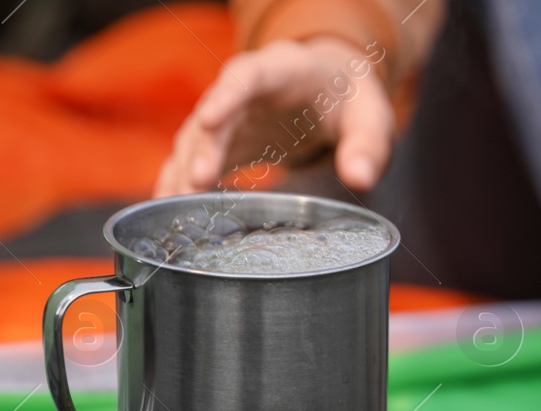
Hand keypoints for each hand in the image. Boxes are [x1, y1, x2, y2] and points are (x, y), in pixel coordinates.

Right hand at [155, 37, 393, 196]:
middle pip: (215, 113)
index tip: (210, 120)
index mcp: (282, 70)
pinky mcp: (225, 140)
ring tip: (173, 206)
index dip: (226, 96)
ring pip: (196, 138)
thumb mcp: (371, 118)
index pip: (247, 76)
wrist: (332, 92)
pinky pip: (196, 158)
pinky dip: (181, 182)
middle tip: (196, 183)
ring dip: (184, 170)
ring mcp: (230, 115)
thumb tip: (361, 178)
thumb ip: (369, 145)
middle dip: (203, 147)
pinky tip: (168, 211)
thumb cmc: (351, 103)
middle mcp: (244, 89)